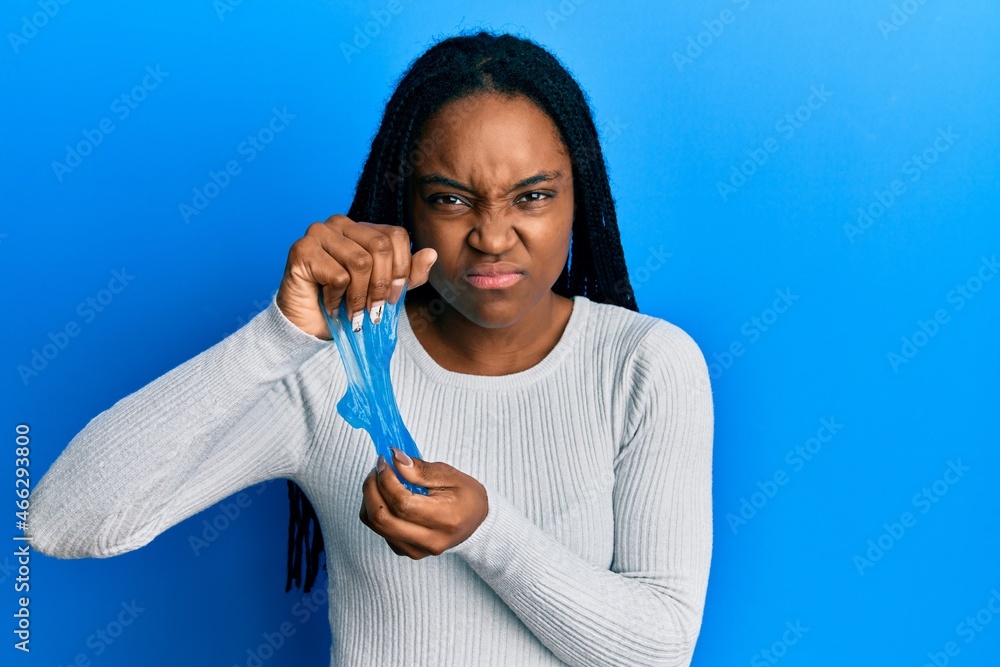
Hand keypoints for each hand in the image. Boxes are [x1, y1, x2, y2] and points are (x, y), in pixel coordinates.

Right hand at [276, 214, 437, 338]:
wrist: (308, 325)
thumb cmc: (346, 304)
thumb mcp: (386, 291)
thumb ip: (409, 274)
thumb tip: (431, 253)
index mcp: (361, 228)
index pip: (397, 235)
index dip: (401, 269)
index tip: (394, 298)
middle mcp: (339, 223)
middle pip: (381, 246)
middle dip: (382, 286)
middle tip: (375, 311)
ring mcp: (318, 233)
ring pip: (360, 261)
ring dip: (360, 296)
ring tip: (354, 312)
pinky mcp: (301, 250)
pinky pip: (337, 275)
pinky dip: (338, 298)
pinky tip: (330, 305)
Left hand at [358, 448, 488, 558]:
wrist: (477, 523)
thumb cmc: (466, 496)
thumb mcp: (450, 475)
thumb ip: (420, 469)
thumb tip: (395, 459)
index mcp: (445, 519)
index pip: (402, 503)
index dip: (386, 480)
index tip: (384, 462)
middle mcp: (430, 540)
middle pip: (382, 519)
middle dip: (371, 489)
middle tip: (376, 470)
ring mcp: (417, 550)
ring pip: (376, 526)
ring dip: (369, 499)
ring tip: (379, 480)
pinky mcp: (407, 552)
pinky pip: (380, 532)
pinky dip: (376, 511)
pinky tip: (386, 497)